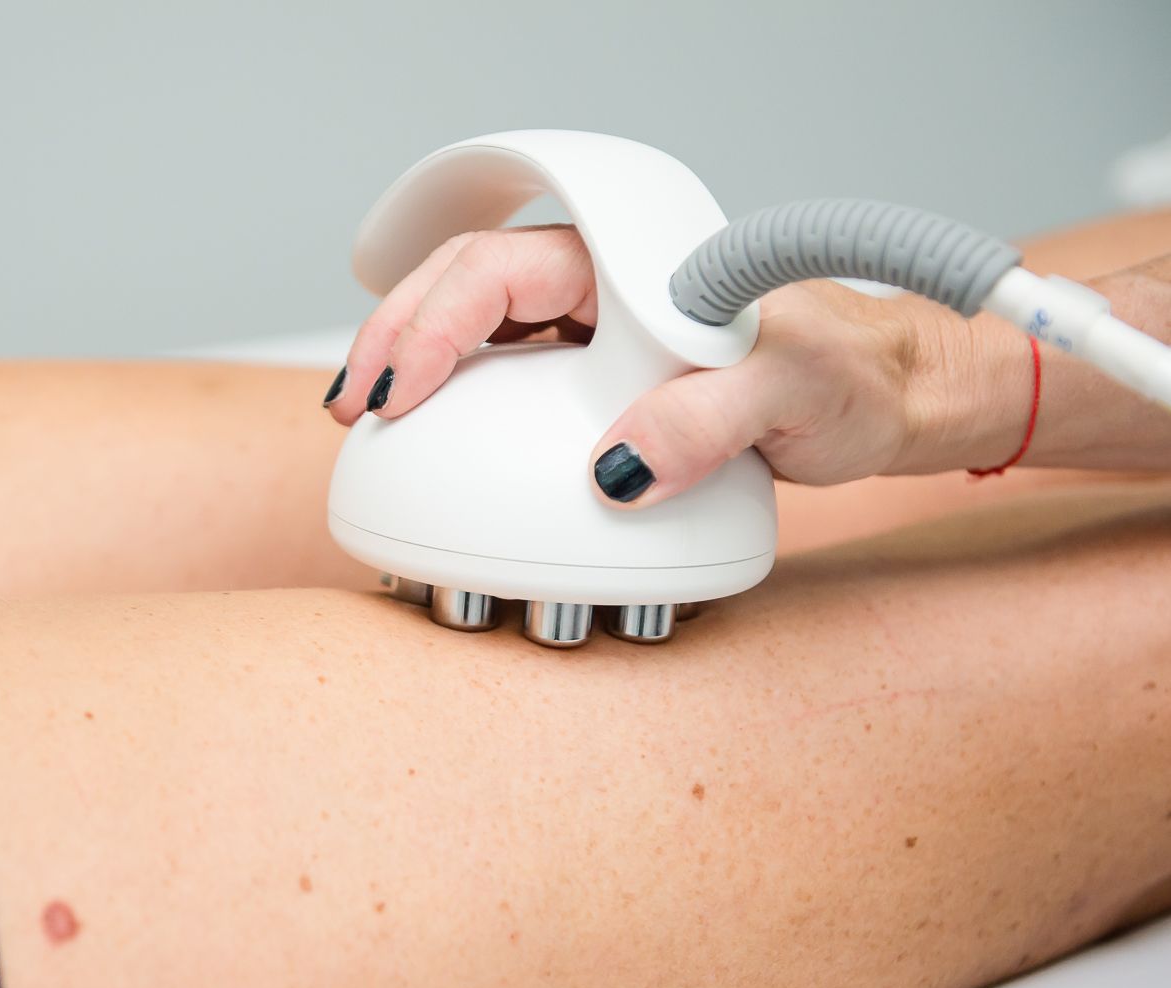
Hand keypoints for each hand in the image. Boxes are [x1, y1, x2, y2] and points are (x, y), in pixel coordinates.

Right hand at [325, 224, 1021, 506]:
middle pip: (466, 289)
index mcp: (632, 265)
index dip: (437, 323)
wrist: (884, 400)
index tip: (400, 389)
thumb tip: (614, 470)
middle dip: (396, 338)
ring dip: (414, 367)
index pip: (502, 271)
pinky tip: (434, 439)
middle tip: (354, 407)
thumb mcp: (792, 397)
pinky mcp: (597, 386)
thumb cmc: (850, 376)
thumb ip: (707, 426)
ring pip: (478, 331)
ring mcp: (594, 336)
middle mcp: (602, 291)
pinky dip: (458, 406)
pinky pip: (507, 382)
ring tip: (368, 418)